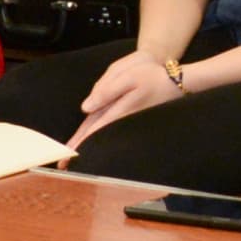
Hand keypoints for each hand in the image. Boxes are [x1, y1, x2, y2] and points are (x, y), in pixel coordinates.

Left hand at [64, 49, 180, 152]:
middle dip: (80, 149)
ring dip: (88, 144)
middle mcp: (122, 119)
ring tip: (73, 155)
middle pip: (95, 135)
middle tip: (63, 165)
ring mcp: (127, 120)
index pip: (94, 130)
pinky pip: (109, 127)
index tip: (67, 155)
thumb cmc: (151, 76)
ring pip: (102, 133)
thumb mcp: (128, 77)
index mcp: (118, 111)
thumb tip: (86, 107)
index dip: (80, 143)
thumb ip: (106, 91)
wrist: (176, 81)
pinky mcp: (130, 117)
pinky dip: (97, 134)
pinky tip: (92, 139)